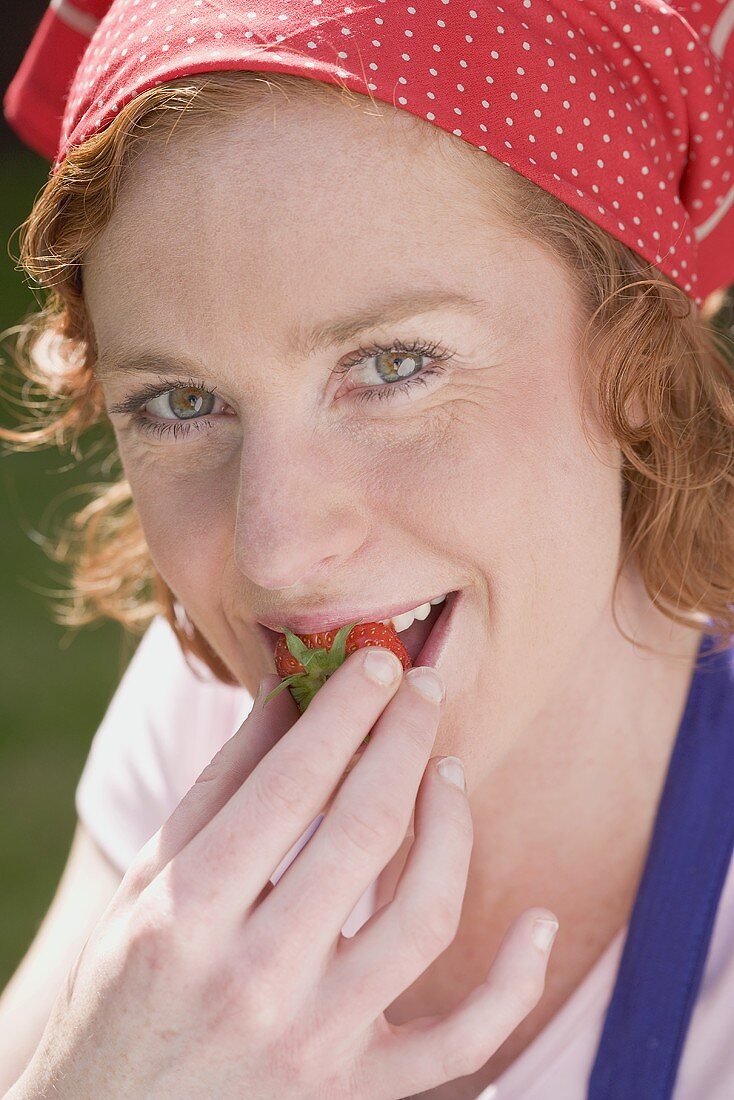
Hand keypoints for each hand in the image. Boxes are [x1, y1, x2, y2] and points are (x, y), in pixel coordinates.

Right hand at [15, 650, 557, 1098]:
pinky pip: (463, 1043)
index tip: (378, 663)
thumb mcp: (148, 880)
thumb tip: (290, 695)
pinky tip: (540, 920)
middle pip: (363, 834)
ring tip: (446, 771)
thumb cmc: (122, 985)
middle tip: (422, 687)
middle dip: (402, 741)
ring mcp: (314, 1045)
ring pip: (423, 918)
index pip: (288, 787)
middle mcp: (254, 981)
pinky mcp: (357, 1093)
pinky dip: (515, 982)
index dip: (344, 712)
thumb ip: (220, 786)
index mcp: (186, 917)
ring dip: (450, 827)